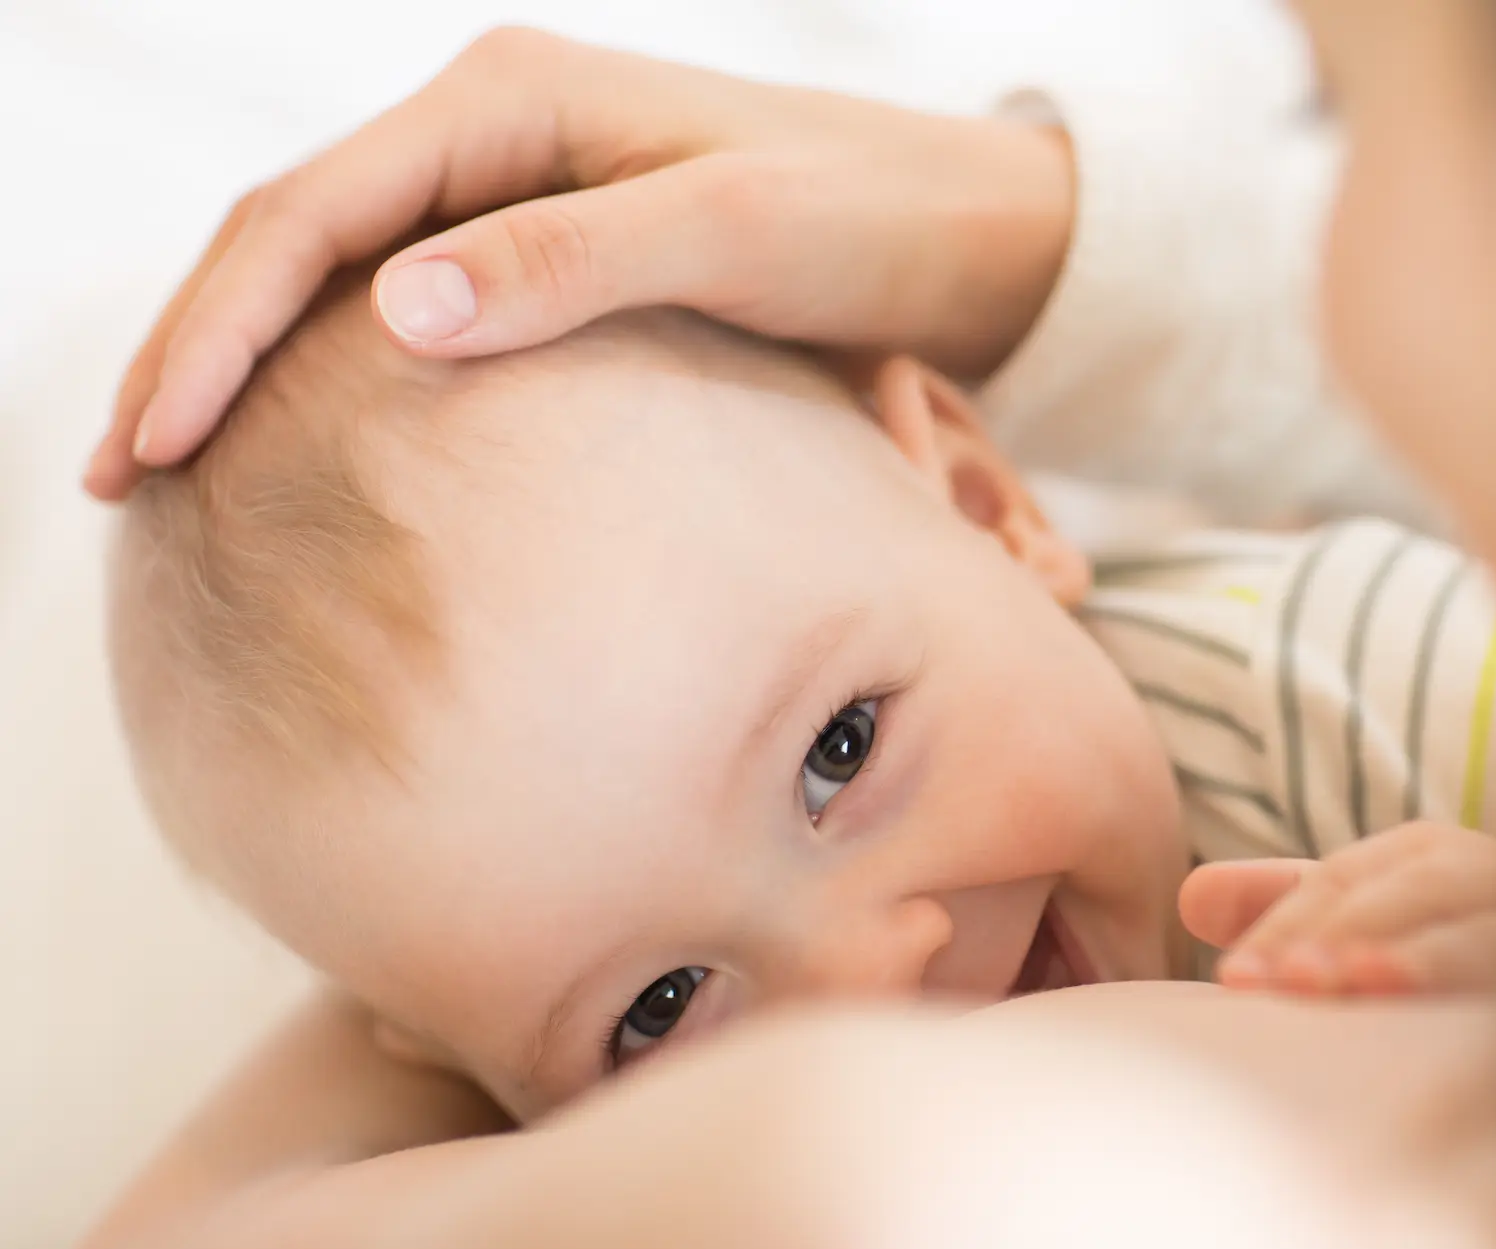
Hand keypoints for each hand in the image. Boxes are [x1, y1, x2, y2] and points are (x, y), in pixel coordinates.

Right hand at [87, 26, 1073, 498]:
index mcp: (511, 102)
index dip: (215, 330)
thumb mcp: (733, 233)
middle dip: (198, 355)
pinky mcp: (556, 256)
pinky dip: (338, 381)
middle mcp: (494, 133)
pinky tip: (307, 453)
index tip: (149, 446)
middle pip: (293, 241)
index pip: (308, 214)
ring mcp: (518, 193)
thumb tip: (393, 311)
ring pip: (336, 279)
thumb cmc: (869, 224)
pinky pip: (408, 312)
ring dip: (249, 371)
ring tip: (177, 480)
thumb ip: (576, 261)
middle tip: (115, 484)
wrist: (965, 236)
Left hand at [1179, 822, 1495, 996]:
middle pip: (1416, 894)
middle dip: (1345, 934)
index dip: (1285, 926)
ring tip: (1359, 982)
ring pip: (1490, 939)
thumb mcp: (1364, 920)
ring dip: (1424, 961)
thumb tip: (1190, 899)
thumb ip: (1281, 903)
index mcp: (1433, 854)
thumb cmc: (1450, 948)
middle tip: (1283, 983)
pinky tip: (1472, 1065)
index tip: (1235, 981)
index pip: (1343, 882)